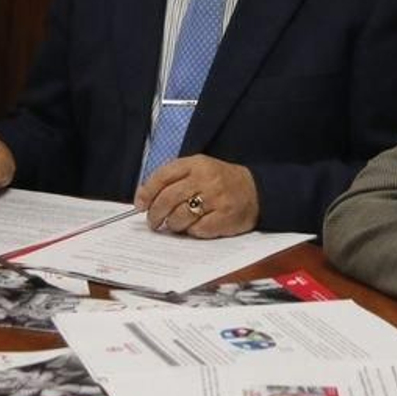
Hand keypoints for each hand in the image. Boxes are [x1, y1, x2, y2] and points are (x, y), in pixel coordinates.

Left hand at [133, 154, 258, 236]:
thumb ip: (173, 179)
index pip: (163, 176)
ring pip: (180, 216)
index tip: (140, 204)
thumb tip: (143, 197)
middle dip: (155, 213)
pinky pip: (197, 229)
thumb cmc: (221, 181)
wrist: (256, 191)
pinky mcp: (225, 217)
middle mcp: (206, 179)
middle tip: (152, 222)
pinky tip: (193, 227)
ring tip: (173, 225)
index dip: (147, 192)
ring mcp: (216, 198)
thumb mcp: (199, 169)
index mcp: (197, 164)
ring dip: (172, 224)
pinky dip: (191, 231)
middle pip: (168, 198)